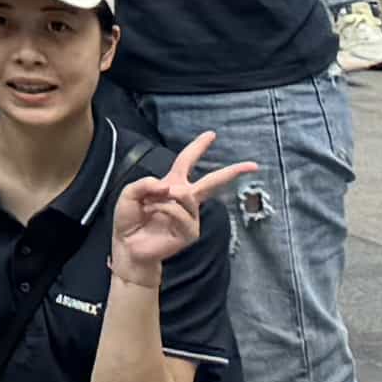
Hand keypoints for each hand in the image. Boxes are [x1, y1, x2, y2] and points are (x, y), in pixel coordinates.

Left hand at [112, 127, 255, 276]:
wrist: (129, 246)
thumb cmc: (130, 219)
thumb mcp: (129, 193)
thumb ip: (144, 183)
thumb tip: (169, 187)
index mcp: (172, 184)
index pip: (187, 161)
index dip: (198, 147)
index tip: (212, 134)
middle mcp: (185, 199)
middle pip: (212, 181)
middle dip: (232, 172)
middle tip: (253, 165)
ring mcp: (190, 216)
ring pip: (188, 196)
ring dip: (169, 197)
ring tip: (152, 204)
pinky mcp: (190, 232)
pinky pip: (179, 212)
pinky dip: (165, 210)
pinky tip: (155, 214)